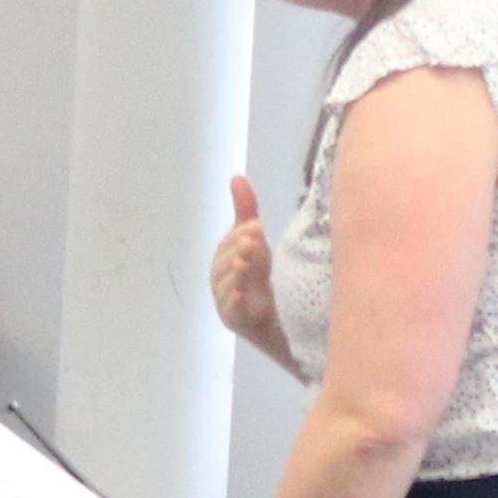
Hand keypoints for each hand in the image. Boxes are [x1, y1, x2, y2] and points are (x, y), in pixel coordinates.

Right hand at [209, 175, 282, 353]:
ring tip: (246, 265)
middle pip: (227, 262)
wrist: (276, 321)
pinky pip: (232, 311)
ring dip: (237, 274)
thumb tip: (236, 176)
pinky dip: (235, 303)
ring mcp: (226, 301)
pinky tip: (242, 295)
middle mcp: (221, 279)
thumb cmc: (260, 277)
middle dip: (240, 250)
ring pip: (228, 284)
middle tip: (253, 240)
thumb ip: (244, 210)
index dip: (241, 235)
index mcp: (223, 258)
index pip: (230, 243)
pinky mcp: (236, 321)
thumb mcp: (255, 242)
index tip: (256, 228)